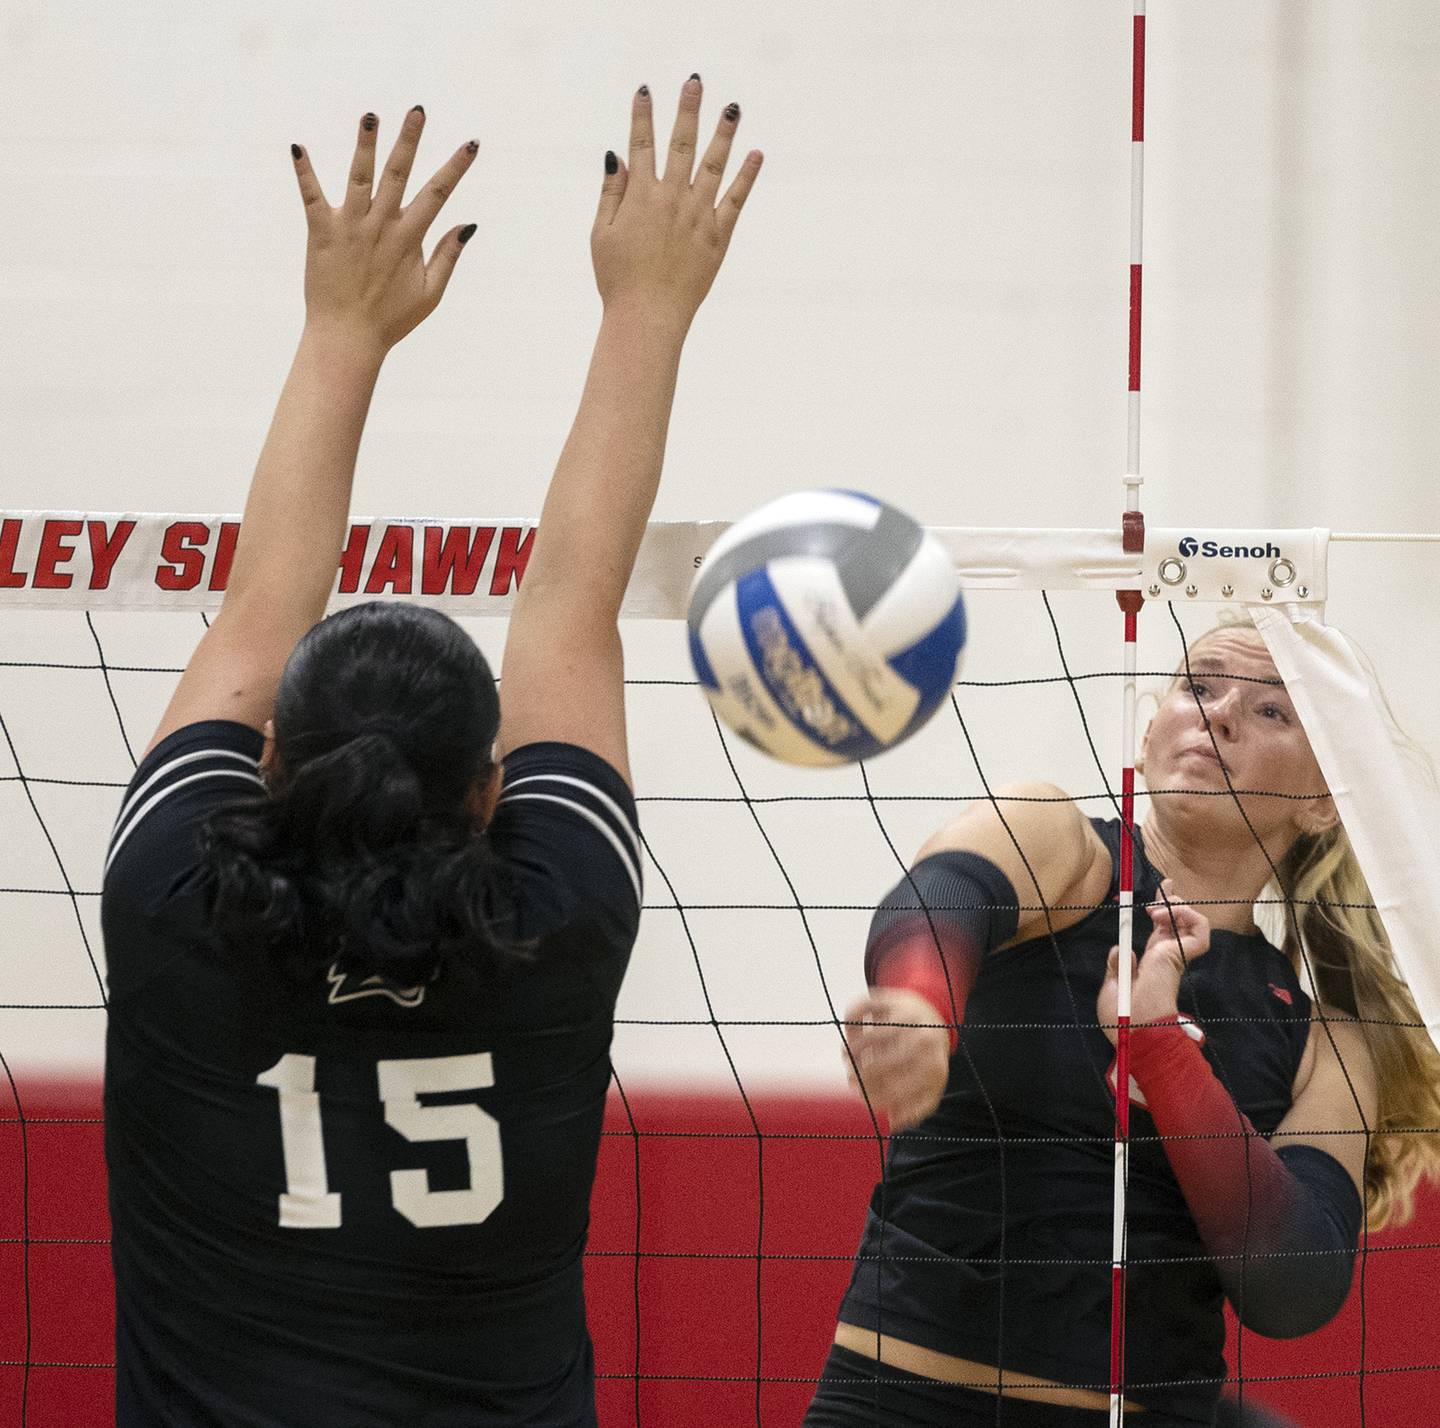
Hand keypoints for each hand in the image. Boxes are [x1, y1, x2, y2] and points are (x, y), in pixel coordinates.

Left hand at [291, 108, 478, 355]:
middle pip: (399, 174)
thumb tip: (468, 225)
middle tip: (417, 110)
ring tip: (370, 116)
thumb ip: (447, 256)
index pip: (438, 194)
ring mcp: (351, 227)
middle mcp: (381, 226)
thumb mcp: (430, 293)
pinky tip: (297, 147)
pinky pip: (311, 197)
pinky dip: (304, 172)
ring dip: (365, 144)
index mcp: (409, 239)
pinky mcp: (322, 233)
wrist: (347, 337)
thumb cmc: (391, 320)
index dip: (457, 168)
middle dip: (410, 140)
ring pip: (359, 176)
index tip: (472, 145)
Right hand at [592, 78, 762, 330]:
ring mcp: (697, 216)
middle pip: (681, 144)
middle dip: (687, 110)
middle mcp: (671, 199)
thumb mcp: (600, 234)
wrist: (647, 317)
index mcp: (640, 197)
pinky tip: (756, 154)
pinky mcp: (718, 237)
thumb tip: (616, 155)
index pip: (641, 145)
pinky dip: (747, 176)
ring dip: (724, 134)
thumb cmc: (618, 279)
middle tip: (694, 82)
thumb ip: (610, 192)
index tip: (646, 90)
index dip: (642, 116)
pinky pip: (736, 200)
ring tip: (733, 108)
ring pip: (714, 165)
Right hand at [841, 989, 950, 1132]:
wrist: (934, 1014)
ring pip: (865, 1040)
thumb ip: (914, 1108)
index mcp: (933, 1067)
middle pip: (876, 1067)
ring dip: (849, 1053)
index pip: (894, 1092)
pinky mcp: (890, 997)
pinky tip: (852, 1032)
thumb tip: (891, 1123)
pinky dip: (849, 1023)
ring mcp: (905, 1016)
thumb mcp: (931, 1085)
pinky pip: (858, 1010)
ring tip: (847, 1058)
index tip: (861, 1099)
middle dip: (857, 1078)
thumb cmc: (927, 1058)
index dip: (871, 1099)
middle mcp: (921, 1039)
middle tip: (850, 1079)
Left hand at [1098, 878, 1211, 1045]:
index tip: (1160, 890)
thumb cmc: (1122, 1016)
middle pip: (1177, 920)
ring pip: (1194, 922)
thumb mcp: (1112, 984)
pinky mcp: (1182, 957)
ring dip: (1179, 906)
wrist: (1133, 1028)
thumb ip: (1117, 965)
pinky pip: (1201, 931)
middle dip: (1173, 899)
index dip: (1162, 909)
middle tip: (1164, 887)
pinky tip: (1168, 914)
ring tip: (1158, 909)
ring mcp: (1175, 956)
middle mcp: (1166, 956)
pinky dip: (1190, 916)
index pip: (1161, 929)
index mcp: (1151, 962)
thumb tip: (1122, 948)